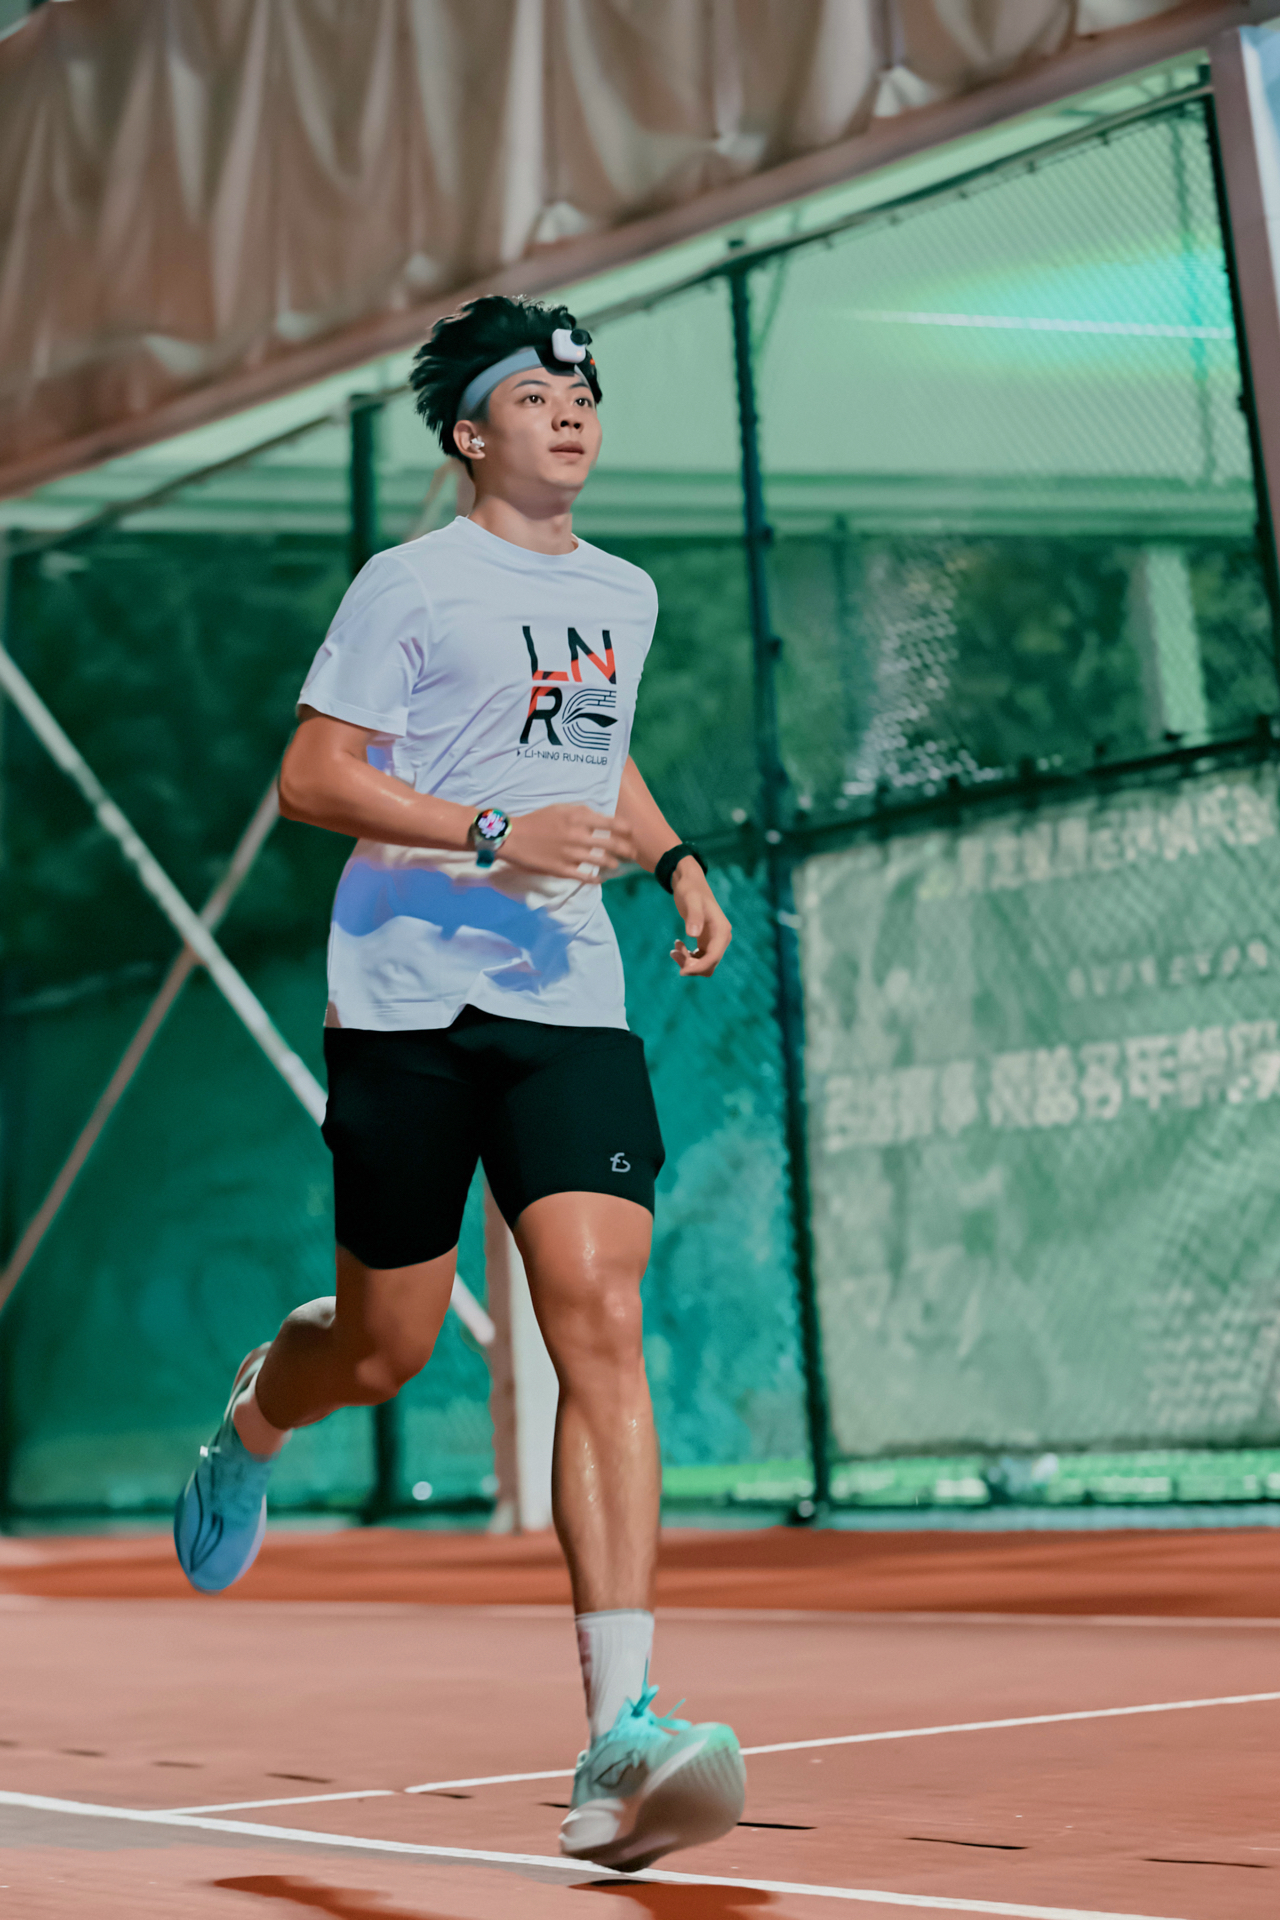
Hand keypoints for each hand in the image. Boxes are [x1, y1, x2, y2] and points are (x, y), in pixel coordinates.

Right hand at [500, 804, 635, 879]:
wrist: (513, 837)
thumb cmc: (537, 820)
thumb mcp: (560, 808)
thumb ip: (581, 812)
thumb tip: (600, 817)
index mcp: (578, 818)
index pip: (612, 823)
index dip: (626, 829)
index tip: (632, 833)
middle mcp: (579, 836)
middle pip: (613, 844)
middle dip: (628, 850)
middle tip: (633, 852)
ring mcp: (572, 854)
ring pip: (603, 861)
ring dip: (614, 864)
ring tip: (617, 865)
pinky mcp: (563, 870)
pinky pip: (586, 876)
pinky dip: (597, 878)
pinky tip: (601, 878)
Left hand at [670, 860, 731, 975]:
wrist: (690, 882)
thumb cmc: (690, 889)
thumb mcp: (690, 900)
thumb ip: (693, 916)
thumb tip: (694, 934)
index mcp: (722, 931)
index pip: (713, 958)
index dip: (698, 968)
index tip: (681, 971)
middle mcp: (721, 938)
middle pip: (709, 965)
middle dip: (691, 965)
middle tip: (674, 953)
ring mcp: (714, 941)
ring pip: (704, 964)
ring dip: (688, 963)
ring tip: (673, 950)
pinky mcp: (706, 941)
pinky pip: (699, 959)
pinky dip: (687, 958)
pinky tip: (677, 945)